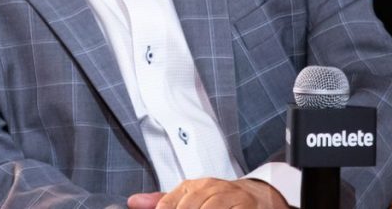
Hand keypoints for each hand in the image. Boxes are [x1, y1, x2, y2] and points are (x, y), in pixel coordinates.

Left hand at [128, 177, 288, 208]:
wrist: (256, 195)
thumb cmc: (218, 198)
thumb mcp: (190, 197)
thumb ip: (163, 200)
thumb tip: (134, 202)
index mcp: (192, 186)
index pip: (169, 203)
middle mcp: (210, 188)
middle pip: (189, 206)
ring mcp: (230, 197)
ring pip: (210, 208)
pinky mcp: (246, 206)